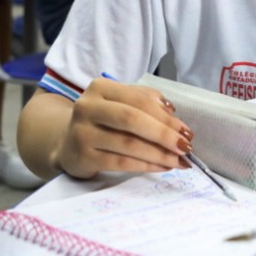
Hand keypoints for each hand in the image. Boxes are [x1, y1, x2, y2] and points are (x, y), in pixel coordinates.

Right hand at [54, 78, 192, 177]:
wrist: (67, 144)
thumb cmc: (102, 122)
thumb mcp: (120, 104)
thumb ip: (145, 102)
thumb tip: (173, 114)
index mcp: (100, 88)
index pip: (139, 100)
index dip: (166, 117)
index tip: (187, 131)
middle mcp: (87, 107)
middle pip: (133, 120)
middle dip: (164, 134)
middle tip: (185, 147)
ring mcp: (82, 132)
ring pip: (128, 143)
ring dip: (159, 154)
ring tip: (179, 161)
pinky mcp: (83, 156)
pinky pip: (121, 162)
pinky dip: (146, 165)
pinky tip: (161, 167)